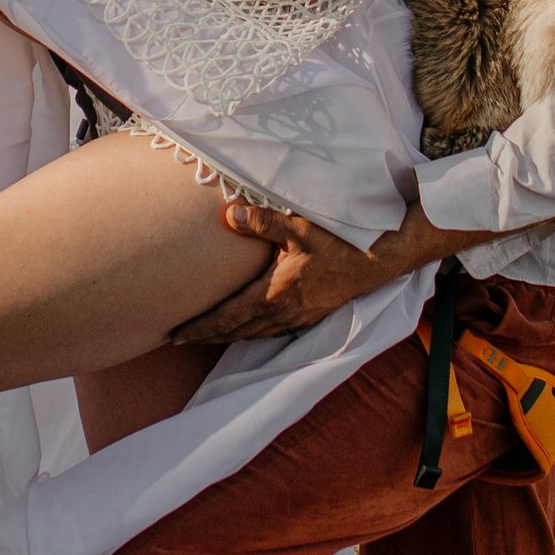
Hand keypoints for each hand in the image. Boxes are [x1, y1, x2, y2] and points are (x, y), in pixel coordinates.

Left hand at [175, 197, 462, 345]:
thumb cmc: (342, 241)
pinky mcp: (313, 313)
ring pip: (255, 333)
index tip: (173, 335)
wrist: (381, 260)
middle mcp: (284, 312)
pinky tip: (251, 327)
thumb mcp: (300, 226)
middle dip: (208, 336)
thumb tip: (229, 215)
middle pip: (237, 331)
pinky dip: (254, 332)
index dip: (200, 327)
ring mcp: (300, 316)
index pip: (227, 317)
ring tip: (208, 335)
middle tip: (179, 339)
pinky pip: (274, 330)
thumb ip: (263, 221)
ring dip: (229, 336)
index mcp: (275, 295)